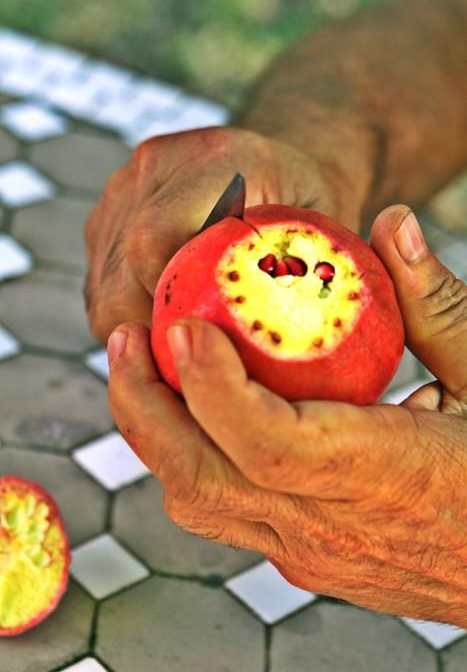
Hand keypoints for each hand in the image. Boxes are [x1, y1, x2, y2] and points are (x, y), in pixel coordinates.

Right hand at [85, 126, 360, 343]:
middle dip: (151, 332)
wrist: (275, 162)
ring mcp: (124, 186)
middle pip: (120, 273)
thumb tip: (272, 365)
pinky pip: (100, 282)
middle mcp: (157, 167)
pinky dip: (127, 313)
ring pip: (102, 286)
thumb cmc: (308, 206)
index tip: (201, 348)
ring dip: (136, 328)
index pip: (155, 240)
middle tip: (193, 364)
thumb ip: (300, 285)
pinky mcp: (107, 212)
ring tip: (183, 342)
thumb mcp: (325, 240)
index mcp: (217, 159)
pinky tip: (168, 320)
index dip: (166, 307)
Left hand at [106, 205, 466, 626]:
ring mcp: (312, 554)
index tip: (184, 328)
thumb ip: (437, 306)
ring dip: (157, 433)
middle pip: (204, 481)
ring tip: (142, 368)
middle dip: (146, 409)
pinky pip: (224, 508)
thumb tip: (391, 227)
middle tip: (124, 339)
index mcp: (387, 479)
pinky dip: (191, 454)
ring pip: (201, 502)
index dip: (215, 388)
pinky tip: (191, 410)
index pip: (271, 445)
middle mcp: (334, 530)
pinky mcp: (305, 560)